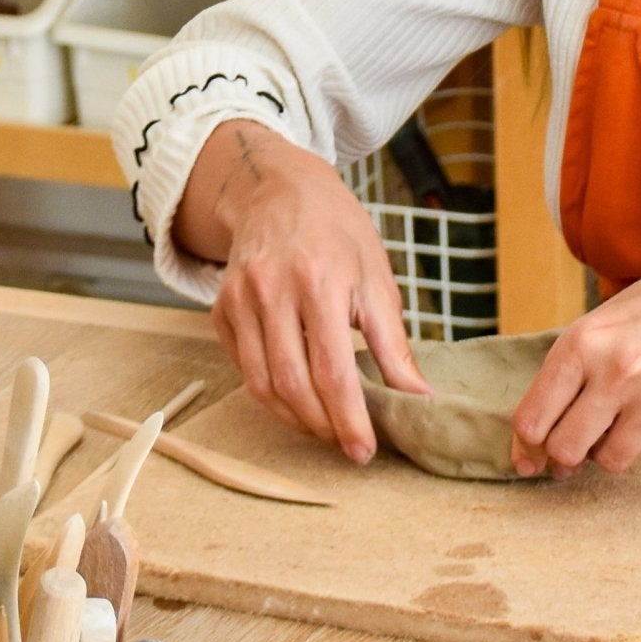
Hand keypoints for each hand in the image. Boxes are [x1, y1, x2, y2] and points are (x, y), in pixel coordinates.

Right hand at [176, 120, 430, 461]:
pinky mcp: (221, 309)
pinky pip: (244, 368)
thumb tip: (419, 399)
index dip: (349, 420)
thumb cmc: (337, 232)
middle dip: (323, 426)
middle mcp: (273, 290)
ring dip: (295, 418)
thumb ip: (394, 344)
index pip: (333, 370)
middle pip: (293, 383)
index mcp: (321, 280)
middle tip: (347, 444)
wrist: (280, 190)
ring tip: (324, 428)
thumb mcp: (377, 278)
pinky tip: (296, 398)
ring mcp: (240, 300)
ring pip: (261, 384)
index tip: (365, 451)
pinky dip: (270, 394)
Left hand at [509, 238, 640, 475]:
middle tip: (566, 459)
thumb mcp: (608, 318)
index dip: (524, 447)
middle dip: (561, 461)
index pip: (532, 417)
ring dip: (608, 451)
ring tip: (622, 423)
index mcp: (583, 342)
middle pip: (564, 450)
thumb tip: (533, 428)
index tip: (526, 459)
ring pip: (610, 460)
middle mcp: (615, 372)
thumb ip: (571, 366)